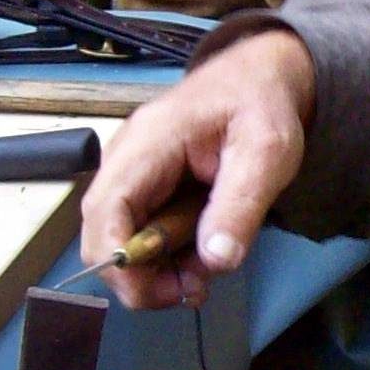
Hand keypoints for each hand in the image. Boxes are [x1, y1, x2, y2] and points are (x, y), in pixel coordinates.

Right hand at [78, 29, 315, 308]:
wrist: (258, 79)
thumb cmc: (260, 106)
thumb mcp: (268, 153)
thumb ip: (241, 205)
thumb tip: (215, 261)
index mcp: (147, 144)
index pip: (104, 212)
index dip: (121, 262)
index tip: (169, 289)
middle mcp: (125, 160)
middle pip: (102, 235)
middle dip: (143, 276)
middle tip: (196, 285)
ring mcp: (132, 175)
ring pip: (119, 241)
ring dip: (158, 270)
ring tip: (207, 266)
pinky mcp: (145, 189)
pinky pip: (140, 234)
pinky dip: (166, 257)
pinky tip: (201, 251)